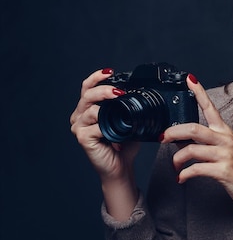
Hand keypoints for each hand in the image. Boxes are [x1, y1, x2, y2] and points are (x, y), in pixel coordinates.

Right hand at [70, 68, 139, 219]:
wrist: (120, 167)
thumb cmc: (123, 144)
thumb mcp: (129, 120)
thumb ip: (130, 107)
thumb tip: (145, 93)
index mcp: (88, 109)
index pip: (88, 87)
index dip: (97, 77)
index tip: (111, 71)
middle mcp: (80, 116)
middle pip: (87, 95)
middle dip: (104, 90)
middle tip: (120, 91)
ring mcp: (79, 127)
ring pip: (91, 109)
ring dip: (108, 106)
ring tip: (122, 107)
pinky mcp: (83, 138)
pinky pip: (95, 126)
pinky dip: (108, 126)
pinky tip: (118, 129)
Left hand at [163, 75, 232, 239]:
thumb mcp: (225, 151)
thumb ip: (206, 143)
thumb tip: (181, 140)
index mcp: (225, 132)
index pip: (210, 107)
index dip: (199, 92)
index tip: (189, 78)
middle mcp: (225, 139)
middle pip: (193, 128)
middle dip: (173, 132)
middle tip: (163, 138)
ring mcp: (225, 155)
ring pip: (192, 149)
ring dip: (177, 158)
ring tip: (175, 166)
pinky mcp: (224, 171)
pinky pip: (196, 169)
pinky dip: (184, 174)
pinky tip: (182, 178)